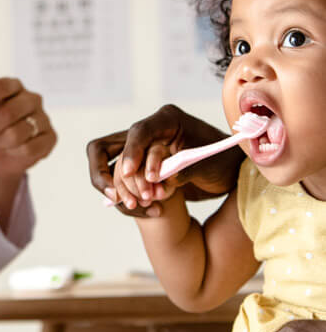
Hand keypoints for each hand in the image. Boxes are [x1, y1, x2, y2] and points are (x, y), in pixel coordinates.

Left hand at [0, 78, 55, 179]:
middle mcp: (32, 99)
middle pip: (9, 111)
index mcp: (14, 87)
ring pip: (17, 133)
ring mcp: (44, 118)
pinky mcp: (50, 138)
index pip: (2, 86)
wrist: (2, 155)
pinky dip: (15, 153)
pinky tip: (13, 151)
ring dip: (0, 142)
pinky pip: (29, 149)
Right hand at [87, 104, 243, 216]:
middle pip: (104, 148)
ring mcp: (139, 152)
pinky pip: (120, 185)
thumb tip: (164, 179)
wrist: (227, 174)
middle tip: (119, 197)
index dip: (130, 152)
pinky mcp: (137, 170)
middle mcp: (147, 134)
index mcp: (166, 121)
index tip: (128, 174)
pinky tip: (154, 210)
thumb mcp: (209, 165)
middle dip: (107, 174)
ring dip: (122, 190)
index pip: (138, 132)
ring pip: (108, 169)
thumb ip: (185, 169)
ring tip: (144, 204)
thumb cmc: (223, 162)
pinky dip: (130, 199)